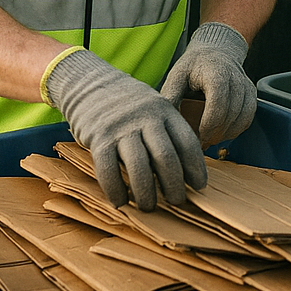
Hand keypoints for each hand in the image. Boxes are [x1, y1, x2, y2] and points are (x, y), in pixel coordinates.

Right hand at [44, 48, 205, 210]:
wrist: (91, 84)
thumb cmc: (129, 105)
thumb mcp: (154, 108)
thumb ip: (168, 131)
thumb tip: (186, 171)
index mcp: (165, 110)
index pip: (187, 141)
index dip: (196, 167)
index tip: (199, 187)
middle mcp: (146, 118)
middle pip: (165, 157)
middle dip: (174, 185)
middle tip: (176, 202)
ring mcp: (122, 127)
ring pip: (139, 166)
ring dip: (146, 193)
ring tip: (149, 207)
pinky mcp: (99, 137)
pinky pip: (108, 169)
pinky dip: (116, 190)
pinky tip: (121, 202)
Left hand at [161, 22, 255, 147]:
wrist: (216, 50)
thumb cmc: (193, 65)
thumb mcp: (177, 75)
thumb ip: (170, 96)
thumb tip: (162, 123)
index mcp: (215, 72)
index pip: (218, 102)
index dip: (209, 124)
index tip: (197, 136)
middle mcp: (234, 77)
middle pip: (231, 112)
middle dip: (217, 132)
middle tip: (202, 143)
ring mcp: (245, 84)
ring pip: (243, 116)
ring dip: (228, 133)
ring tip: (211, 139)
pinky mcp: (251, 92)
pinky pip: (249, 116)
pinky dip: (237, 128)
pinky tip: (223, 132)